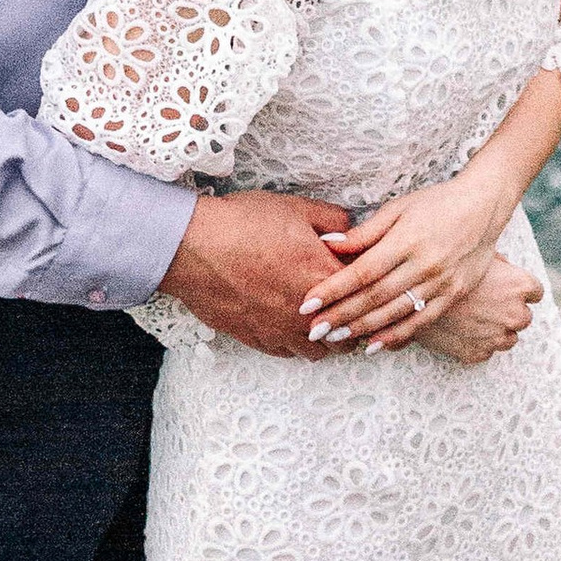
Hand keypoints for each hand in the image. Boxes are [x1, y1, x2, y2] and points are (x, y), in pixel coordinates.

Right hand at [164, 193, 354, 358]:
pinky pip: (287, 353)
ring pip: (318, 352)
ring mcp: (281, 331)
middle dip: (351, 321)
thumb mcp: (296, 208)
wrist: (192, 248)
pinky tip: (289, 325)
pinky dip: (293, 342)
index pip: (365, 296)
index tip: (366, 284)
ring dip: (324, 339)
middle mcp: (308, 314)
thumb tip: (349, 229)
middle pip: (348, 335)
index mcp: (324, 278)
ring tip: (319, 321)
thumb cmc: (243, 224)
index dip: (368, 289)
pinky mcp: (256, 339)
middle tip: (347, 307)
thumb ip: (332, 220)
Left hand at [301, 166, 514, 351]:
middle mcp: (423, 264)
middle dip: (341, 315)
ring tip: (336, 338)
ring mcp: (441, 282)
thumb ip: (364, 232)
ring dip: (363, 329)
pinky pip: (421, 320)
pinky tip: (374, 346)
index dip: (333, 289)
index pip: (362, 271)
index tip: (308, 304)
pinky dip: (397, 336)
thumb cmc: (437, 203)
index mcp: (406, 240)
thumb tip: (328, 244)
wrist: (484, 207)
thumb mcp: (398, 209)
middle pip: (375, 296)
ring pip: (395, 312)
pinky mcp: (453, 294)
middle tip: (314, 329)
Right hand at [422, 256, 542, 362]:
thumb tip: (503, 265)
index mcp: (519, 286)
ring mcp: (497, 337)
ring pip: (508, 338)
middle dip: (508, 311)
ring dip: (496, 330)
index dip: (519, 289)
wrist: (412, 296)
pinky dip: (477, 342)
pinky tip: (462, 329)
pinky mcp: (479, 353)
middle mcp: (515, 314)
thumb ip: (497, 264)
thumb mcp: (476, 256)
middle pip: (523, 317)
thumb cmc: (445, 269)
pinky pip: (486, 350)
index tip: (506, 288)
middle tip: (486, 303)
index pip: (535, 292)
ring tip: (474, 318)